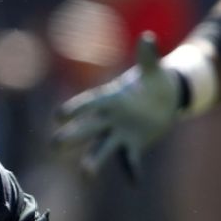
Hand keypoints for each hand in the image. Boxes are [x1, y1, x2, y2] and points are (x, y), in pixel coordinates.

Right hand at [52, 33, 181, 179]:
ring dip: (93, 161)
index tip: (59, 116)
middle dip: (72, 136)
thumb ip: (148, 56)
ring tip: (85, 175)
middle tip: (54, 145)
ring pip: (101, 148)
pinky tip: (135, 182)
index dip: (75, 109)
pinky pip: (130, 160)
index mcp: (109, 98)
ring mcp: (119, 133)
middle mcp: (109, 118)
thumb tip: (148, 38)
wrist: (166, 98)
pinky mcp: (133, 145)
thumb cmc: (155, 80)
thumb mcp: (154, 69)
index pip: (89, 104)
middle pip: (87, 128)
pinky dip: (132, 170)